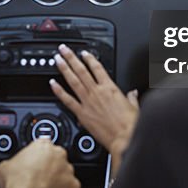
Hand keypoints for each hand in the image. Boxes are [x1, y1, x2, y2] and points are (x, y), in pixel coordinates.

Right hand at [0, 139, 79, 187]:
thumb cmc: (17, 185)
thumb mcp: (4, 168)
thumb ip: (11, 162)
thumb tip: (9, 167)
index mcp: (42, 145)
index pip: (42, 143)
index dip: (36, 154)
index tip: (33, 161)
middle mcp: (59, 154)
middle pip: (56, 157)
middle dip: (49, 166)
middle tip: (37, 177)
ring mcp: (69, 170)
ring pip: (64, 173)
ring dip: (57, 179)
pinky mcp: (75, 186)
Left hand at [50, 43, 138, 157]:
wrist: (124, 137)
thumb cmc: (130, 124)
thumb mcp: (134, 107)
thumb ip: (131, 97)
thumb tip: (133, 93)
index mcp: (110, 88)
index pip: (97, 68)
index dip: (89, 58)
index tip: (83, 53)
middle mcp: (97, 92)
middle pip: (81, 70)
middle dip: (71, 58)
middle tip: (63, 49)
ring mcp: (88, 102)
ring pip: (73, 81)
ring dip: (64, 69)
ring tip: (57, 60)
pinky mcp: (82, 114)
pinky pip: (67, 100)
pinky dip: (59, 91)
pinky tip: (52, 84)